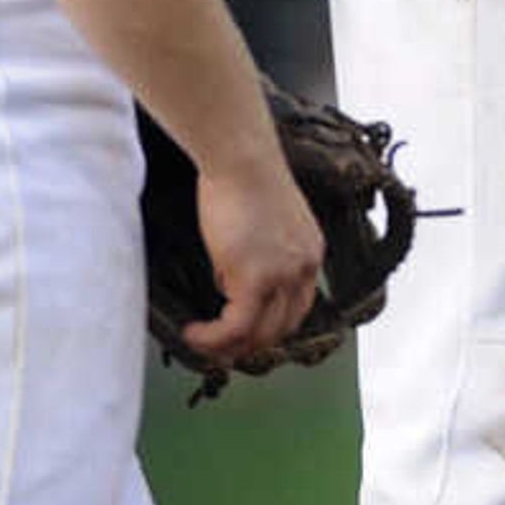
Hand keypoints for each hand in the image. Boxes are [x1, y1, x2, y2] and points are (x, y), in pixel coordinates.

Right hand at [182, 154, 323, 366]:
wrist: (242, 158)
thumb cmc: (245, 177)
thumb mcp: (263, 223)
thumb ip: (257, 254)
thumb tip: (229, 282)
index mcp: (310, 254)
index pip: (299, 307)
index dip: (269, 326)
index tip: (242, 331)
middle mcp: (305, 268)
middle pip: (282, 328)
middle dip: (249, 344)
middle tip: (218, 346)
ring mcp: (283, 276)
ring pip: (260, 335)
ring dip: (228, 346)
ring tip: (201, 341)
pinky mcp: (256, 278)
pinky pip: (236, 327)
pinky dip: (214, 338)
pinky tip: (194, 333)